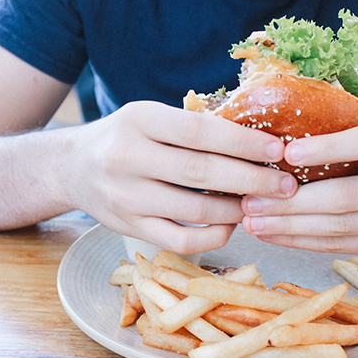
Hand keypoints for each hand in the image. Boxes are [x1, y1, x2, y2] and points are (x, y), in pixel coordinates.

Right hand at [71, 101, 297, 253]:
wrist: (71, 166)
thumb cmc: (124, 137)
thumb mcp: (149, 117)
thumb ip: (192, 127)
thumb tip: (257, 140)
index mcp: (138, 119)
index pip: (199, 131)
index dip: (242, 142)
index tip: (277, 150)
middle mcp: (127, 157)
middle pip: (201, 172)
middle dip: (251, 179)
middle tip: (286, 185)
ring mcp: (126, 196)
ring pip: (194, 210)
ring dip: (236, 209)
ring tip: (261, 204)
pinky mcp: (128, 226)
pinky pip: (179, 240)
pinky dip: (213, 236)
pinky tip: (231, 225)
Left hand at [240, 124, 357, 258]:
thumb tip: (287, 142)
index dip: (328, 147)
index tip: (287, 152)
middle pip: (345, 199)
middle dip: (290, 203)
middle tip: (250, 200)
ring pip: (338, 229)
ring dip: (289, 227)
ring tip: (253, 221)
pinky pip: (340, 247)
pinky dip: (303, 241)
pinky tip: (276, 235)